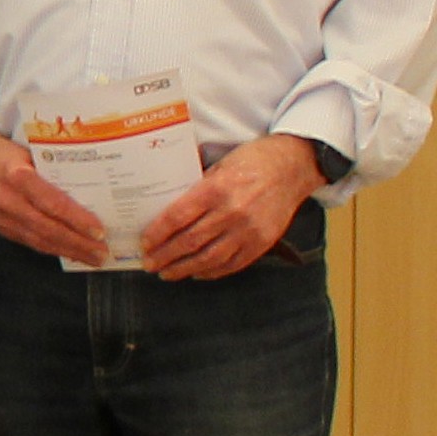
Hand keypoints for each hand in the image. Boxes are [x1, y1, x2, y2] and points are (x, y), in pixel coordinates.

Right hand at [0, 132, 109, 266]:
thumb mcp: (27, 149)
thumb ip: (51, 167)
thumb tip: (86, 184)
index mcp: (16, 176)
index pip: (52, 203)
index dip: (76, 220)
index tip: (99, 230)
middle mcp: (8, 201)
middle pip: (48, 228)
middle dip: (78, 243)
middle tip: (102, 252)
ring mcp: (2, 218)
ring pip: (40, 240)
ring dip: (69, 251)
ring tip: (92, 257)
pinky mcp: (1, 227)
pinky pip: (30, 242)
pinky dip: (52, 249)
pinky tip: (68, 252)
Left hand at [142, 135, 319, 280]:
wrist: (293, 167)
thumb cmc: (253, 161)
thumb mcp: (219, 165)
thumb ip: (196, 188)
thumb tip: (163, 208)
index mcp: (216, 188)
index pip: (177, 217)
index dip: (157, 234)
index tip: (144, 244)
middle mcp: (232, 212)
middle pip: (189, 241)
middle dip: (164, 256)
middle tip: (149, 264)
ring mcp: (249, 230)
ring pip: (209, 258)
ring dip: (184, 269)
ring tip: (167, 273)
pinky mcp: (262, 243)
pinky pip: (232, 264)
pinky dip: (212, 272)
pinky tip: (197, 273)